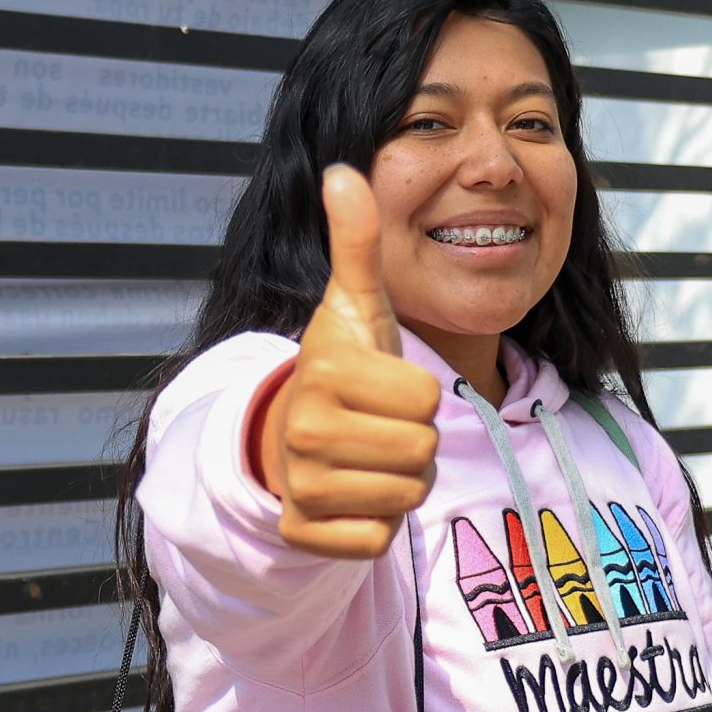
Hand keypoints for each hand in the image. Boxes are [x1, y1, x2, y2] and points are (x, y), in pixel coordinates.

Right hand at [263, 164, 440, 558]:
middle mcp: (306, 429)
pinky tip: (352, 496)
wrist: (284, 436)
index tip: (384, 385)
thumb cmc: (339, 370)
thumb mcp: (353, 305)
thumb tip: (344, 171)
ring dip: (401, 481)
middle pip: (423, 450)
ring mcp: (301, 485)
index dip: (419, 393)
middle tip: (378, 426)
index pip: (427, 398)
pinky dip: (376, 523)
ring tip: (367, 457)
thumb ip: (357, 241)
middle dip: (414, 441)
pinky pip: (378, 539)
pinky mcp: (304, 533)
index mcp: (326, 370)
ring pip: (407, 495)